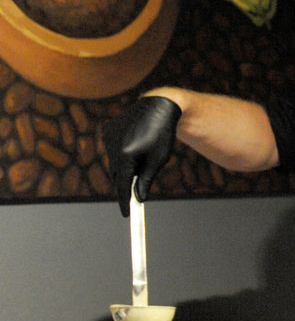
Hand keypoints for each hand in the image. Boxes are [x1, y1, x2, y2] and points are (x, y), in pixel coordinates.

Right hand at [103, 95, 181, 215]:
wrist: (157, 107)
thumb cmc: (162, 135)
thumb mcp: (158, 160)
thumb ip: (146, 179)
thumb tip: (139, 198)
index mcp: (127, 155)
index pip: (123, 185)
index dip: (124, 201)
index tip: (127, 214)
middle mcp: (113, 146)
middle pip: (117, 174)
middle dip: (124, 185)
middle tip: (133, 196)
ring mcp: (108, 137)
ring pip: (113, 162)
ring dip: (123, 168)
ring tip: (140, 162)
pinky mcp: (107, 130)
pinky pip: (112, 149)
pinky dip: (119, 154)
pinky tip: (133, 147)